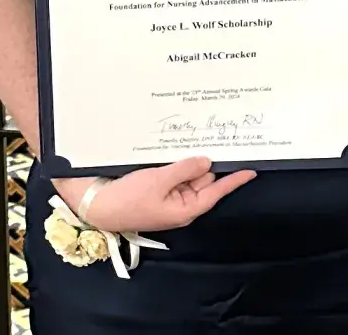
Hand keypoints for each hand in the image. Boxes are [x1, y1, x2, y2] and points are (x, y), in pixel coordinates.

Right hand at [52, 157, 254, 234]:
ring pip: (187, 176)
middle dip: (207, 163)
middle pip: (203, 180)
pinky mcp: (156, 191)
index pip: (216, 191)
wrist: (96, 205)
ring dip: (188, 162)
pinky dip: (175, 164)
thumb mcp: (158, 181)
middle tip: (217, 138)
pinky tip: (173, 149)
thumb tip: (206, 162)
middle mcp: (180, 204)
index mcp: (186, 209)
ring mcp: (168, 198)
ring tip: (190, 140)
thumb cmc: (127, 199)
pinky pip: (173, 176)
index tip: (251, 170)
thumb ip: (185, 170)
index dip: (234, 180)